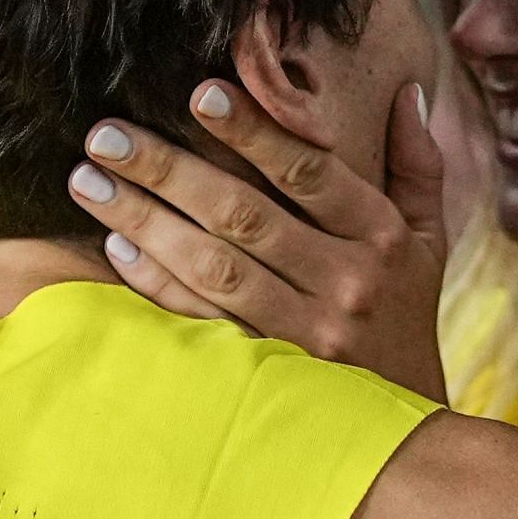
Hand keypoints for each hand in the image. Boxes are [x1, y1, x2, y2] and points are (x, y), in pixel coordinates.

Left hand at [66, 81, 449, 402]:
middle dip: (168, 170)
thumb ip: (417, 164)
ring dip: (144, 220)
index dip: (254, 132)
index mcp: (381, 237)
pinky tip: (116, 245)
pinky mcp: (268, 372)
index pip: (309, 173)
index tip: (199, 94)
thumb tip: (405, 91)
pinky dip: (156, 282)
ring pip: (212, 267)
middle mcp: (345, 283)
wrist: (405, 427)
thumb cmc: (406, 311)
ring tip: (87, 182)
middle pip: (244, 216)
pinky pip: (201, 321)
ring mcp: (304, 334)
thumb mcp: (429, 238)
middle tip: (105, 134)